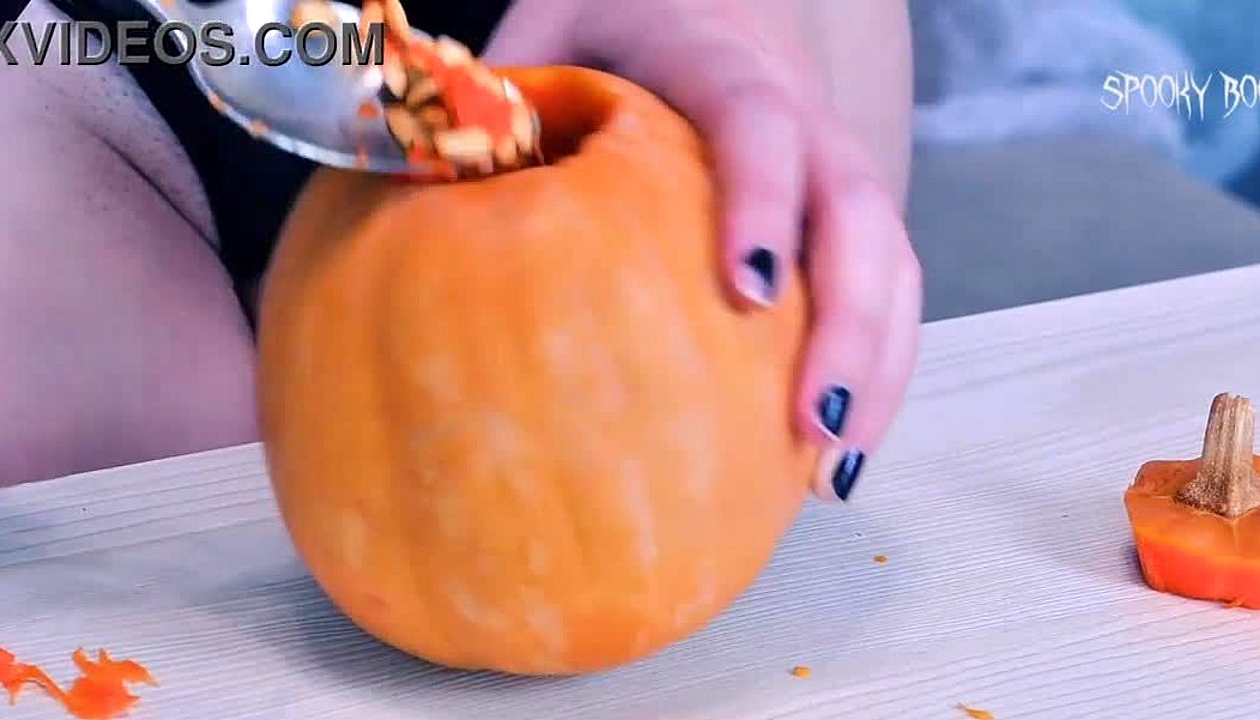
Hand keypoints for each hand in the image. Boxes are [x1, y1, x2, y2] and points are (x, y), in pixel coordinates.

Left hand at [484, 0, 921, 501]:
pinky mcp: (846, 224)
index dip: (764, 203)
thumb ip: (507, 85)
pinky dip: (875, 373)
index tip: (746, 292)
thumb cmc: (621, 25)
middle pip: (859, 214)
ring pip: (892, 265)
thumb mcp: (558, 25)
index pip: (761, 126)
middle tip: (811, 421)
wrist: (712, 2)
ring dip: (875, 368)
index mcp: (726, 68)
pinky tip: (832, 458)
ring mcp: (836, 175)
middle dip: (848, 321)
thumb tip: (420, 170)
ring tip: (832, 474)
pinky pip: (888, 295)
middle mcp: (806, 122)